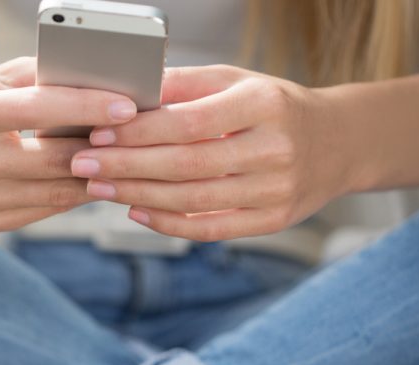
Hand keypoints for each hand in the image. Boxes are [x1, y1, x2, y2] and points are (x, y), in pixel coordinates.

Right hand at [0, 57, 137, 231]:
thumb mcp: (3, 78)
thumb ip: (46, 77)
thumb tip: (106, 84)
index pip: (35, 109)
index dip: (86, 107)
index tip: (127, 106)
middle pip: (52, 159)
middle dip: (102, 147)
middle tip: (138, 136)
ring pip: (57, 190)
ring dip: (97, 174)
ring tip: (125, 156)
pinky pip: (49, 208)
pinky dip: (77, 192)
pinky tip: (95, 176)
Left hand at [69, 66, 351, 241]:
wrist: (336, 143)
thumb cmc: (272, 106)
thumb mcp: (237, 81)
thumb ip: (184, 85)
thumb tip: (125, 92)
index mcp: (264, 105)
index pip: (189, 122)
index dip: (139, 132)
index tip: (97, 134)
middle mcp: (274, 149)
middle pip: (187, 164)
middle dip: (126, 167)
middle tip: (82, 164)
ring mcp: (277, 191)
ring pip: (194, 200)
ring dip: (138, 196)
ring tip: (99, 188)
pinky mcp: (273, 221)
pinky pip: (212, 229)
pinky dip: (169, 224)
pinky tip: (136, 212)